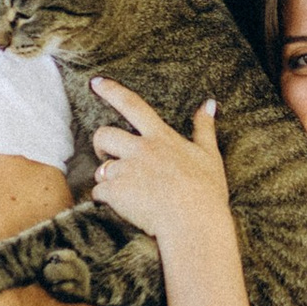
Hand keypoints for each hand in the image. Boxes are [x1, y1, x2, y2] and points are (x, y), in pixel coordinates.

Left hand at [87, 81, 233, 245]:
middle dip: (101, 144)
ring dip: (107, 178)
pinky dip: (106, 200)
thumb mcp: (210, 155)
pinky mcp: (115, 192)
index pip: (133, 105)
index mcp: (161, 138)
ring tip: (127, 191)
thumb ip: (204, 127)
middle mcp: (140, 149)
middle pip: (104, 134)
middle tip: (109, 156)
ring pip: (100, 167)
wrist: (194, 224)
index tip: (96, 82)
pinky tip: (124, 208)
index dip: (112, 91)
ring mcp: (126, 170)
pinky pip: (99, 193)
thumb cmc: (206, 192)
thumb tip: (209, 103)